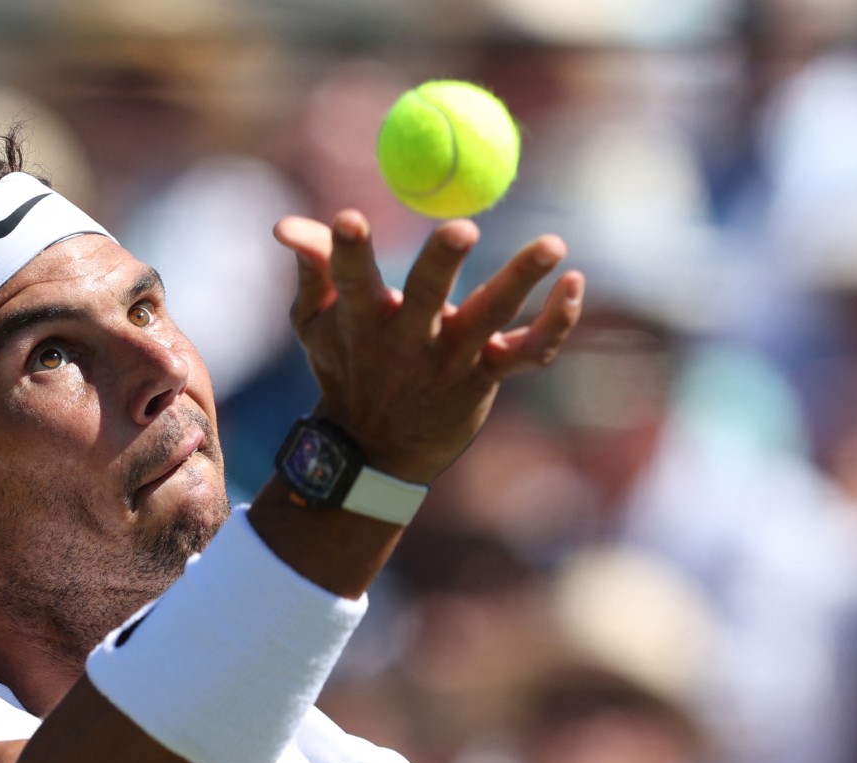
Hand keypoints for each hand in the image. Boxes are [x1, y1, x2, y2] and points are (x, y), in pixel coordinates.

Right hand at [272, 210, 583, 484]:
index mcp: (362, 320)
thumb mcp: (315, 323)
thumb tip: (283, 226)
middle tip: (461, 228)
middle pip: (425, 295)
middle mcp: (408, 339)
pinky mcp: (487, 375)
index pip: (350, 279)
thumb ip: (312, 268)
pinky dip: (558, 321)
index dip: (347, 252)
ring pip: (490, 317)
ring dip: (521, 279)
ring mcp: (451, 359)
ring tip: (553, 244)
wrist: (377, 450)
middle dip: (440, 263)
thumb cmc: (346, 368)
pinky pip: (530, 351)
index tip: (348, 218)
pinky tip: (573, 284)